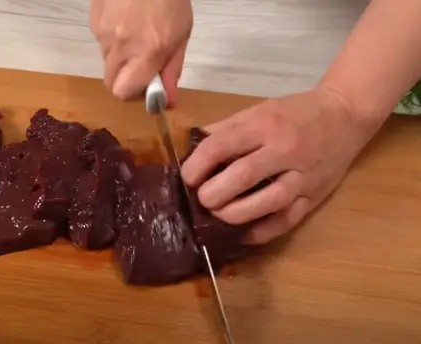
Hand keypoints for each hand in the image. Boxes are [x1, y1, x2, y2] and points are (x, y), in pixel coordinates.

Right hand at [89, 0, 192, 105]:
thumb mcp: (181, 34)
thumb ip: (171, 69)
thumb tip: (168, 100)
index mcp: (147, 52)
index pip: (124, 92)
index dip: (133, 93)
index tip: (145, 85)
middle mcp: (121, 46)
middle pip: (110, 82)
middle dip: (124, 79)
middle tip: (139, 64)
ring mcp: (103, 33)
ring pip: (106, 60)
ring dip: (119, 56)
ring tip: (134, 32)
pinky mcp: (93, 20)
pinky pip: (101, 40)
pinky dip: (112, 36)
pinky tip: (125, 18)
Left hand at [181, 86, 381, 244]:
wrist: (345, 115)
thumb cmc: (295, 112)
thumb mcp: (257, 110)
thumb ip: (225, 129)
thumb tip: (192, 150)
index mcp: (265, 125)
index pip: (222, 146)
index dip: (198, 165)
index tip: (187, 178)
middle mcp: (285, 150)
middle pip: (244, 176)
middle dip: (215, 192)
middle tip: (200, 200)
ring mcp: (303, 175)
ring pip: (269, 201)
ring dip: (237, 214)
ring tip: (217, 216)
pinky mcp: (315, 196)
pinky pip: (288, 220)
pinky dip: (263, 232)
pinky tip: (243, 235)